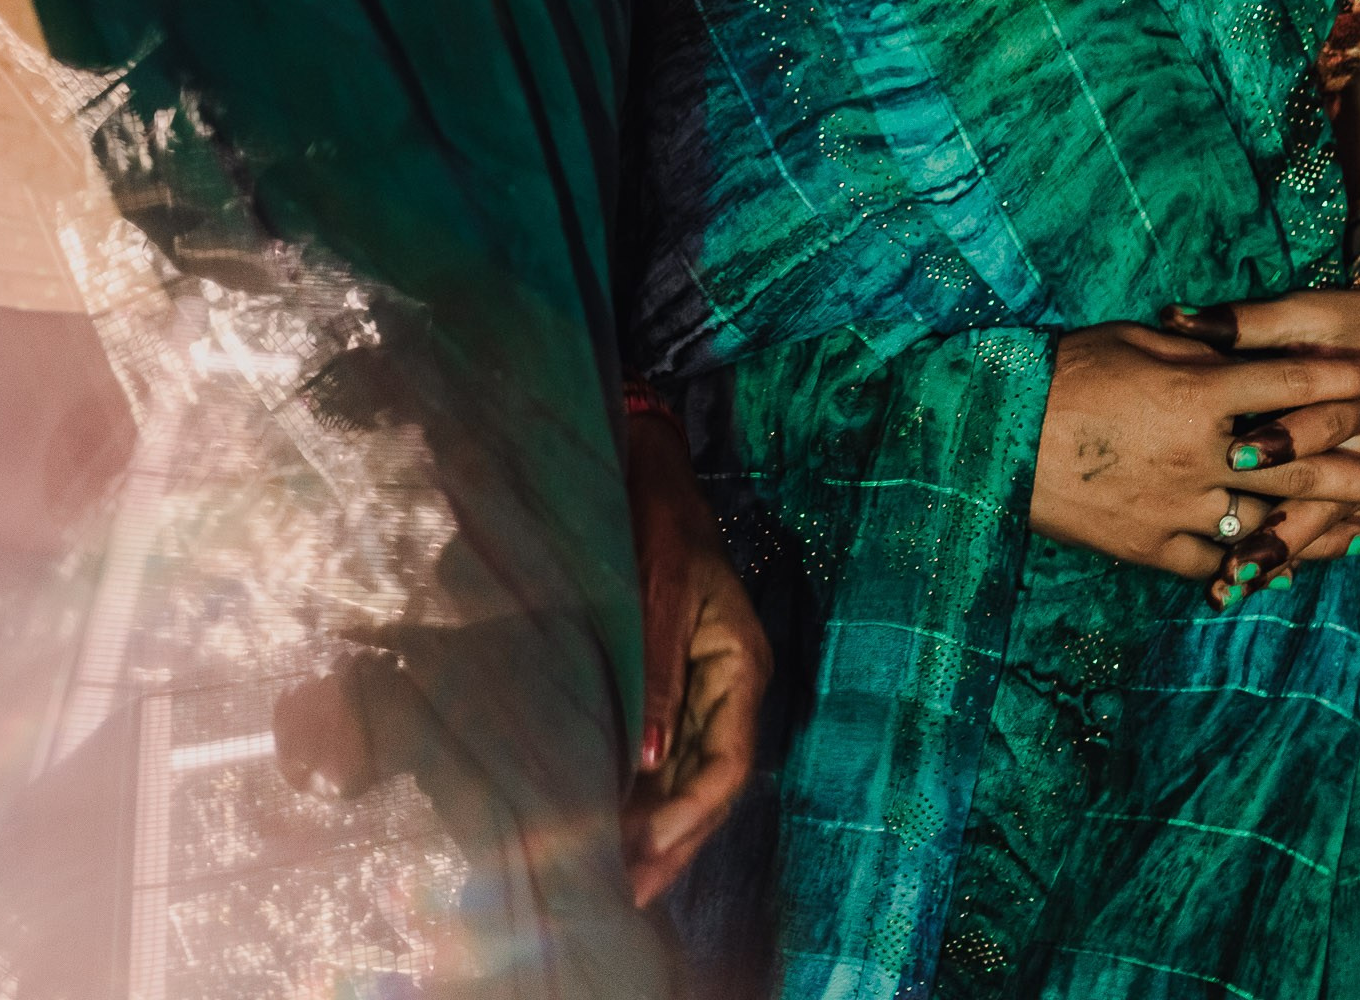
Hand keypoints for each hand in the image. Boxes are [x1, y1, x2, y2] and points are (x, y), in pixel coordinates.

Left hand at [621, 411, 770, 909]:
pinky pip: (672, 750)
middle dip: (675, 837)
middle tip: (629, 888)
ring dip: (660, 823)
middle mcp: (732, 685)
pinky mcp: (679, 681)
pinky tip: (617, 818)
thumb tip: (653, 759)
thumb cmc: (658, 520)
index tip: (646, 848)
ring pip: (692, 774)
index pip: (729, 763)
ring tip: (620, 874)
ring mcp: (707, 686)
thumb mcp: (659, 590)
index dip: (690, 814)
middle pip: (712, 782)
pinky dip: (648, 789)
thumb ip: (658, 672)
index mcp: (743, 664)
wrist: (649, 472)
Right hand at [1031, 321, 1359, 582]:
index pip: (1287, 382)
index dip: (1337, 377)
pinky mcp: (1155, 548)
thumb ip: (1194, 351)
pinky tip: (1282, 565)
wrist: (998, 439)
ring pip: (1270, 520)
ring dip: (1321, 524)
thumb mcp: (1130, 341)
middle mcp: (1201, 453)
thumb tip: (1237, 350)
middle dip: (1358, 466)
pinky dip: (1254, 562)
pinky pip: (1219, 560)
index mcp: (1195, 392)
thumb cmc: (1060, 374)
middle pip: (1300, 462)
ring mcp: (1181, 506)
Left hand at [1208, 262, 1359, 600]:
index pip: (1318, 423)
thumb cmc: (1355, 323)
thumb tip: (1174, 318)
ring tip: (1234, 583)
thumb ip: (1245, 323)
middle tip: (1229, 558)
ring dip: (1284, 555)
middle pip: (1325, 492)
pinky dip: (1302, 557)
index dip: (1279, 439)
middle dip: (1278, 527)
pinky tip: (1263, 583)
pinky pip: (1340, 536)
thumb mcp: (1307, 312)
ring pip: (1329, 526)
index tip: (1232, 458)